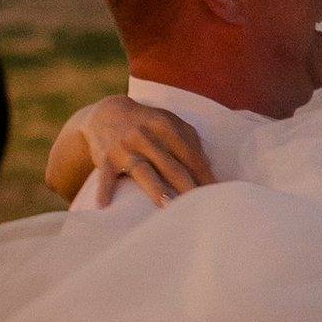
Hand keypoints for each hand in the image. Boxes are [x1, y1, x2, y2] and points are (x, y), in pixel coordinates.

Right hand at [78, 99, 216, 205]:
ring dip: (156, 188)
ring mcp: (125, 147)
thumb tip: (208, 169)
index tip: (217, 197)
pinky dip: (104, 189)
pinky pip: (105, 176)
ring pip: (143, 170)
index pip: (190, 156)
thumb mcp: (170, 123)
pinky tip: (104, 205)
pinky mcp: (106, 158)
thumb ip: (190, 142)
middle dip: (187, 187)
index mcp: (166, 126)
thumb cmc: (147, 124)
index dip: (204, 177)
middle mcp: (146, 135)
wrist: (107, 114)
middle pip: (171, 166)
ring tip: (168, 206)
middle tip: (201, 208)